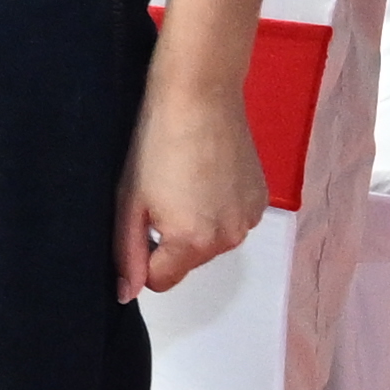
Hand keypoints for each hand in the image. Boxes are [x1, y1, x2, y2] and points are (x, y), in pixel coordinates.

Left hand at [123, 62, 266, 289]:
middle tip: (160, 194)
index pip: (161, 281)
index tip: (140, 224)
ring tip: (184, 181)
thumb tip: (128, 293)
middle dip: (171, 240)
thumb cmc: (155, 143)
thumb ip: (128, 251)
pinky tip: (207, 175)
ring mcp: (249, 220)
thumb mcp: (130, 200)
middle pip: (188, 262)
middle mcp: (228, 240)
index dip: (143, 257)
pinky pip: (231, 221)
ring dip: (196, 225)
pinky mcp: (261, 201)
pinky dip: (218, 209)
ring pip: (211, 242)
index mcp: (192, 243)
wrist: (200, 97)